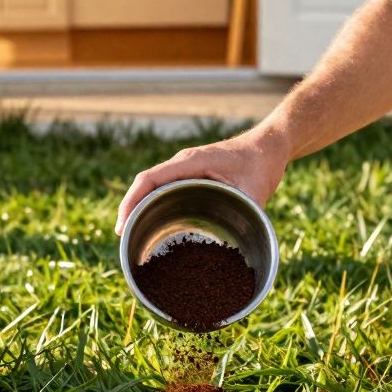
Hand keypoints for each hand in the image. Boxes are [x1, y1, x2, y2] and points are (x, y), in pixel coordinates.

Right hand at [114, 130, 289, 234]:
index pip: (149, 179)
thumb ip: (245, 213)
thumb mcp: (255, 190)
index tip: (122, 227)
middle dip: (129, 208)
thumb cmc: (261, 163)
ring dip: (139, 206)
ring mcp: (185, 168)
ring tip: (131, 233)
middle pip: (144, 184)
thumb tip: (239, 245)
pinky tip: (152, 222)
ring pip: (152, 186)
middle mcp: (182, 163)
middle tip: (122, 237)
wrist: (269, 146)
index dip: (131, 202)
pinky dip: (153, 203)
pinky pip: (164, 187)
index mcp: (190, 162)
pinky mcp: (191, 175)